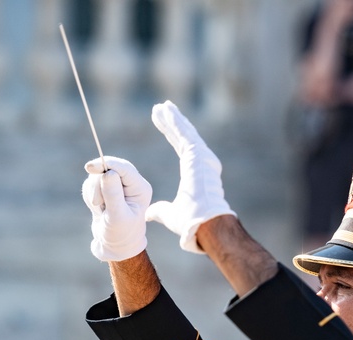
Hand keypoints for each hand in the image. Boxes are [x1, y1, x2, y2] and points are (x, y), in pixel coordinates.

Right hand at [82, 156, 152, 261]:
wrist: (114, 246)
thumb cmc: (120, 235)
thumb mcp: (117, 217)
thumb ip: (113, 195)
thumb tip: (108, 173)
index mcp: (140, 188)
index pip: (124, 167)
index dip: (106, 164)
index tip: (90, 167)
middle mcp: (131, 184)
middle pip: (108, 169)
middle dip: (98, 186)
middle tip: (98, 204)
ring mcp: (117, 186)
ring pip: (97, 176)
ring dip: (94, 193)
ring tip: (101, 211)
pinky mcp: (105, 189)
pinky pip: (90, 184)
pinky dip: (89, 196)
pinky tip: (98, 209)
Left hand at [146, 101, 235, 252]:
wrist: (205, 222)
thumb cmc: (191, 221)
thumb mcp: (170, 214)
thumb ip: (160, 211)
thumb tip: (148, 214)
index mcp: (195, 173)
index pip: (181, 148)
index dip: (171, 135)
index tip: (162, 123)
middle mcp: (202, 163)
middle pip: (183, 137)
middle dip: (172, 122)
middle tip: (161, 108)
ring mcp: (202, 158)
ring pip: (185, 132)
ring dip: (173, 118)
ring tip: (163, 105)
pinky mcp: (198, 155)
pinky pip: (185, 133)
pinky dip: (176, 121)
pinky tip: (167, 109)